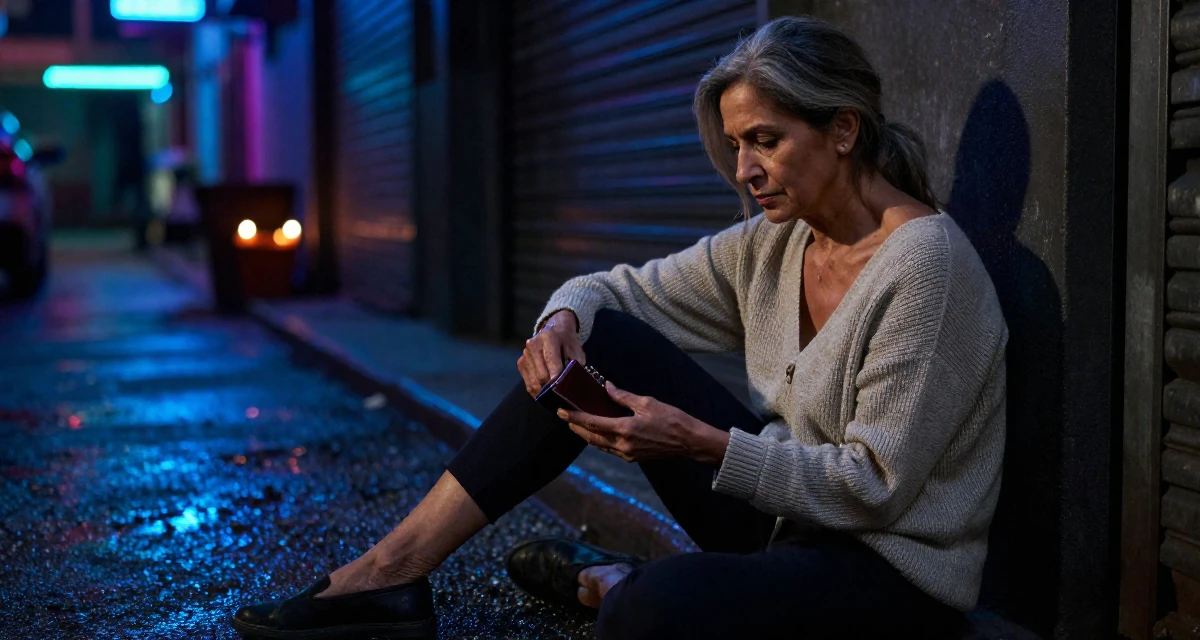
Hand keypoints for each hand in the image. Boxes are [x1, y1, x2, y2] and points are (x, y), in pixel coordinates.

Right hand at [517, 309, 585, 396]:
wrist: (554, 329)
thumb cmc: (566, 341)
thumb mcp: (576, 349)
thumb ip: (575, 364)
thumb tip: (572, 383)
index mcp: (548, 338)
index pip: (551, 362)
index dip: (557, 378)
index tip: (563, 389)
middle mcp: (533, 345)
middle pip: (541, 375)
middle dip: (552, 387)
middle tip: (561, 393)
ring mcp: (525, 355)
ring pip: (533, 382)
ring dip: (544, 391)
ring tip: (554, 395)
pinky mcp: (520, 363)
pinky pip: (528, 384)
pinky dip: (537, 391)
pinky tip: (545, 392)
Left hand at [558, 382, 729, 463]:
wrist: (690, 442)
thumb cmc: (672, 419)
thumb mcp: (647, 402)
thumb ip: (623, 396)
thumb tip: (605, 387)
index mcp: (625, 429)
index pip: (592, 423)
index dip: (574, 417)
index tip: (561, 411)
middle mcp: (622, 445)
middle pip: (591, 437)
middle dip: (575, 427)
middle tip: (564, 416)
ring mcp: (627, 454)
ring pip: (599, 445)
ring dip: (586, 435)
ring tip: (577, 424)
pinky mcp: (633, 458)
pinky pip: (610, 449)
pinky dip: (600, 440)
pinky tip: (599, 432)